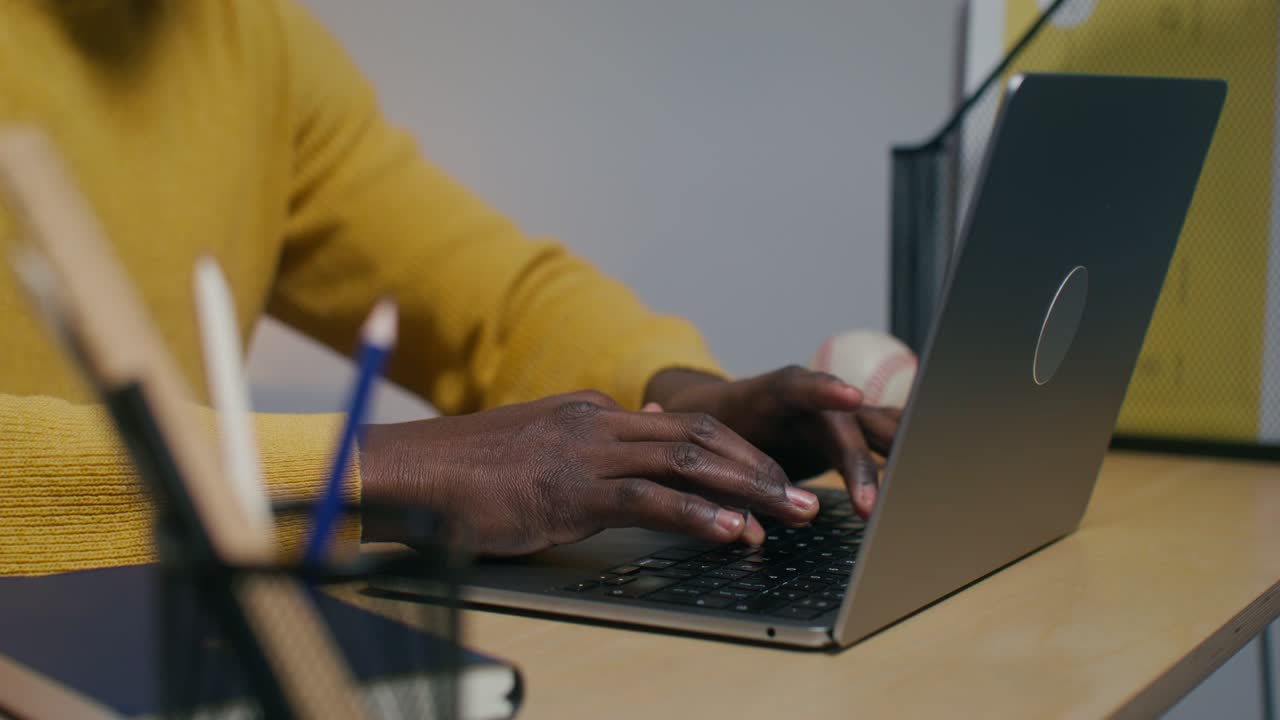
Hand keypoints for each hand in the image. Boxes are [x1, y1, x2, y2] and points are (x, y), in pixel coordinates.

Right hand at [357, 390, 819, 554]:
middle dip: (761, 467)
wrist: (412, 471)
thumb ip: (597, 441)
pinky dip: (699, 515)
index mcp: (595, 412)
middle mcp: (600, 423)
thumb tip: (651, 430)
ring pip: (690, 463)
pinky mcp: (572, 491)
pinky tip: (734, 532)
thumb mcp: (544, 444)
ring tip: (792, 514)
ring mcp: (588, 454)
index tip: (772, 477)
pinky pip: (651, 501)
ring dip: (749, 490)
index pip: (686, 425)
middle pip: (703, 437)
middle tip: (806, 497)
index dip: (738, 451)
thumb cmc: (470, 470)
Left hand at [645, 366, 902, 517]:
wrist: (712, 418)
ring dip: (890, 465)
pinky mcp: (846, 443)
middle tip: (868, 504)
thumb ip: (703, 459)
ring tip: (904, 504)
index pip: (799, 385)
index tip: (849, 397)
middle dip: (861, 462)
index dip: (824, 389)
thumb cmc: (699, 427)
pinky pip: (880, 451)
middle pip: (847, 422)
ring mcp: (835, 421)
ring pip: (876, 432)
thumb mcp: (695, 440)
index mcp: (769, 393)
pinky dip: (897, 469)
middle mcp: (810, 403)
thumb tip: (697, 473)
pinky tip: (916, 497)